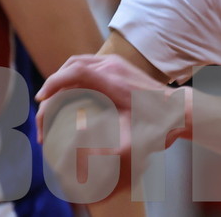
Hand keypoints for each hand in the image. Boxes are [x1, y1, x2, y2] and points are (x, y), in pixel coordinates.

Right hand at [36, 54, 187, 202]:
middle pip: (72, 67)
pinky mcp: (118, 66)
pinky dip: (73, 78)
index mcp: (112, 80)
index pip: (75, 71)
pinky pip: (88, 66)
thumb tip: (85, 156)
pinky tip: (68, 97)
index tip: (41, 99)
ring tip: (50, 104)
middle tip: (43, 111)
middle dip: (53, 88)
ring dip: (62, 81)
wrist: (178, 110)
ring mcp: (116, 63)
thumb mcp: (132, 140)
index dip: (54, 83)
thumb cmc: (156, 126)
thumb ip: (111, 149)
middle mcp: (113, 66)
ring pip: (78, 64)